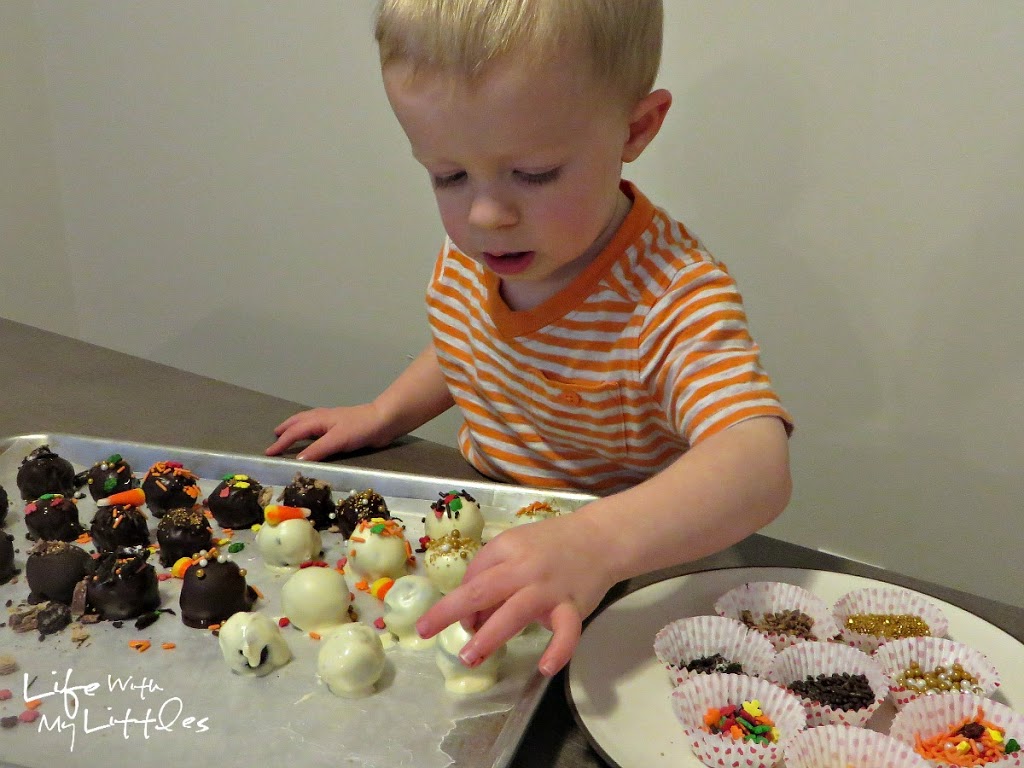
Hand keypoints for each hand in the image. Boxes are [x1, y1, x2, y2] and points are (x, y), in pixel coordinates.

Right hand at [265, 404, 391, 460]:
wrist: (383, 421)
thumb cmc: (359, 428)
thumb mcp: (337, 440)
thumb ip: (317, 450)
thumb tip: (297, 460)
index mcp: (318, 420)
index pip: (294, 432)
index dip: (281, 443)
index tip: (268, 453)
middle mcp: (322, 419)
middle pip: (298, 422)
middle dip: (285, 429)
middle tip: (275, 436)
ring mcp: (331, 422)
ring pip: (307, 422)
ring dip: (296, 427)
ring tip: (288, 432)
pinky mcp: (341, 428)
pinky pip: (317, 427)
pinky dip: (308, 429)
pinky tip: (313, 436)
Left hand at [415, 514, 615, 676]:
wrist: (600, 538)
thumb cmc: (551, 545)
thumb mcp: (516, 546)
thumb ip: (493, 574)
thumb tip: (471, 616)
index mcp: (506, 549)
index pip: (472, 576)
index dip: (458, 600)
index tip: (460, 619)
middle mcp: (524, 568)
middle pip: (481, 590)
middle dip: (450, 612)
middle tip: (426, 631)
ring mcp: (549, 588)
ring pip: (515, 613)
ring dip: (489, 636)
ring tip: (470, 657)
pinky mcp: (573, 606)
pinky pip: (567, 632)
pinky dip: (557, 650)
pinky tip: (544, 667)